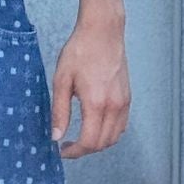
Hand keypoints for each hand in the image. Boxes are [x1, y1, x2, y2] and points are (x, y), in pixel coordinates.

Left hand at [50, 9, 131, 156]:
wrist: (103, 31)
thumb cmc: (80, 51)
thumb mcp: (62, 80)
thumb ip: (59, 111)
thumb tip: (56, 136)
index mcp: (96, 103)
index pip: (89, 142)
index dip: (74, 152)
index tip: (62, 150)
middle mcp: (114, 106)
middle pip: (103, 143)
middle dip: (84, 150)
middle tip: (67, 145)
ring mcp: (124, 102)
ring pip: (115, 137)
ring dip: (98, 143)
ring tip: (80, 137)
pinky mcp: (128, 97)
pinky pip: (122, 125)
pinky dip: (109, 133)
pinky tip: (95, 125)